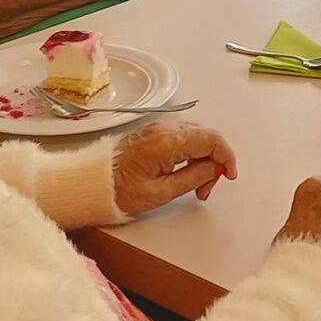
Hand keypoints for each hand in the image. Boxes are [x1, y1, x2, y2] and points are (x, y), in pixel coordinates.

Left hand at [111, 121, 236, 213]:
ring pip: (196, 135)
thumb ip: (194, 177)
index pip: (212, 139)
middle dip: (215, 161)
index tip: (228, 175)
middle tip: (206, 187)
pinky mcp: (153, 132)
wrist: (92, 183)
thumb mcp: (162, 192)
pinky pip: (183, 136)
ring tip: (195, 183)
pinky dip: (191, 152)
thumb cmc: (120, 190)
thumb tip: (215, 168)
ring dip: (203, 157)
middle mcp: (165, 128)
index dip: (226, 157)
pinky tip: (185, 171)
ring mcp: (158, 128)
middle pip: (207, 136)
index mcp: (169, 141)